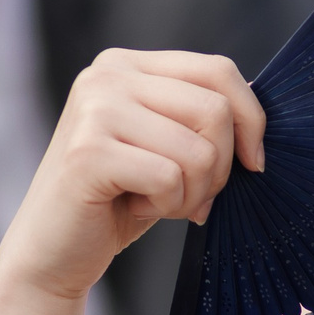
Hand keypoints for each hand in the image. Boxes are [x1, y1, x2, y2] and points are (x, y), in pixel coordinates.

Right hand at [0, 49, 265, 306]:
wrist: (56, 249)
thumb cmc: (122, 199)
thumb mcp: (169, 148)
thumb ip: (201, 119)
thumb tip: (257, 109)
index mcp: (129, 65)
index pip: (219, 71)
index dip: (252, 120)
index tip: (253, 163)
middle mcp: (107, 74)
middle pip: (215, 111)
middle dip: (221, 169)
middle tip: (194, 195)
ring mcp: (94, 108)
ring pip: (199, 151)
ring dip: (193, 193)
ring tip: (158, 201)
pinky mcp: (88, 152)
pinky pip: (170, 179)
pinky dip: (167, 206)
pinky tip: (136, 207)